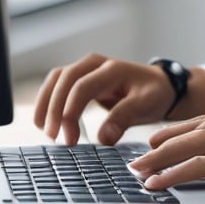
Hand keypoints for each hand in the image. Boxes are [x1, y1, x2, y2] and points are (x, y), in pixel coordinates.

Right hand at [33, 53, 204, 145]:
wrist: (159, 86)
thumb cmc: (154, 93)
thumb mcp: (146, 105)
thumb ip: (124, 118)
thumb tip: (103, 139)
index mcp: (111, 69)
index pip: (82, 87)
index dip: (71, 112)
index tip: (69, 138)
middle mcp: (93, 65)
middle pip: (63, 80)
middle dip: (54, 109)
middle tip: (53, 136)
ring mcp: (85, 70)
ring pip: (55, 81)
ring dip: (46, 104)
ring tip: (45, 131)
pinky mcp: (80, 79)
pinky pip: (57, 86)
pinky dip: (48, 102)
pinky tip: (45, 122)